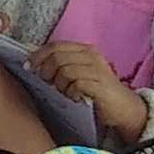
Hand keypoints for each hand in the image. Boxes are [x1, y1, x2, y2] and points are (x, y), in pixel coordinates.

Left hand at [32, 40, 148, 141]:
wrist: (125, 108)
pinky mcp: (100, 84)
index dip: (38, 55)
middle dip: (47, 72)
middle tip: (50, 84)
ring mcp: (97, 69)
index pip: (55, 45)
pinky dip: (71, 93)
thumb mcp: (77, 73)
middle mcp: (91, 56)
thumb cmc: (97, 91)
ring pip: (64, 70)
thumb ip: (59, 63)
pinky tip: (76, 98)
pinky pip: (75, 84)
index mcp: (85, 50)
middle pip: (57, 57)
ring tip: (67, 92)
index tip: (28, 67)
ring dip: (60, 84)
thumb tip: (32, 55)